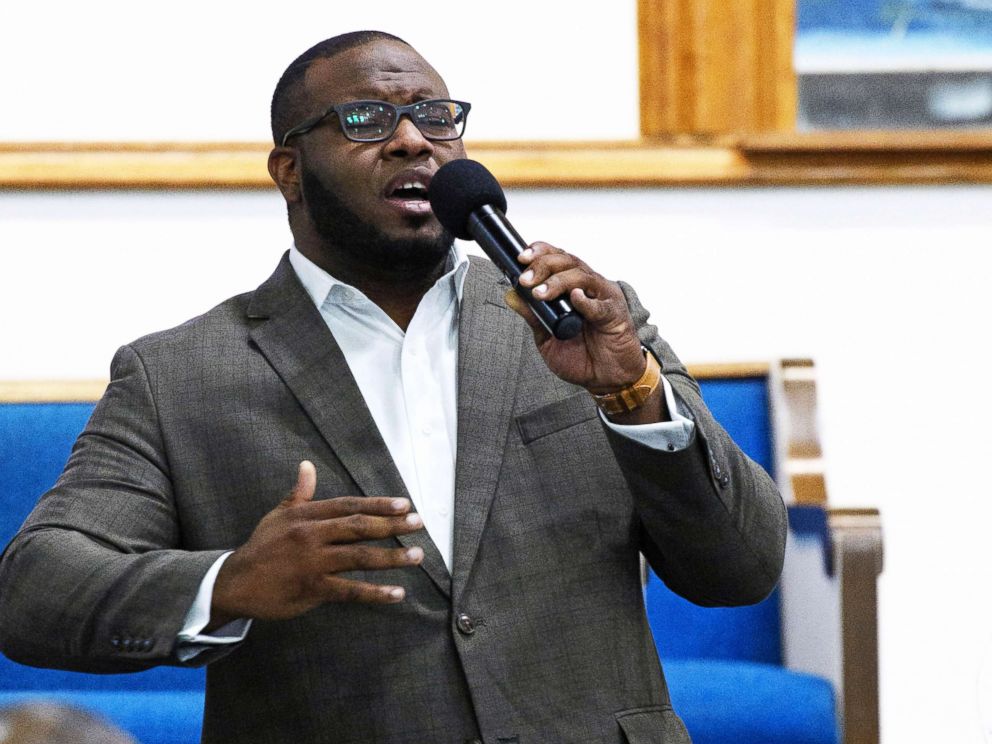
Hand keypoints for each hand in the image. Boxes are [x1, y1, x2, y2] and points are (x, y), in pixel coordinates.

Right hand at [209, 461, 424, 625]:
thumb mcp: (277, 516)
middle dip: (391, 525)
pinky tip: (397, 593)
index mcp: (307, 516)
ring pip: (359, 558)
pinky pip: (350, 590)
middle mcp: (312, 536)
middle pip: (359, 527)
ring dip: (391, 557)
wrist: (234, 582)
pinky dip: (375, 593)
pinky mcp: (312, 589)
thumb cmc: (261, 547)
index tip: (403, 504)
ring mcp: (313, 563)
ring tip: (417, 556)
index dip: (377, 504)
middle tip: (418, 524)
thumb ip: (299, 494)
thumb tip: (307, 466)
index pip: (349, 506)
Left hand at [507, 242, 667, 423]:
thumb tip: (511, 295)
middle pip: (568, 261)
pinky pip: (600, 305)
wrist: (605, 378)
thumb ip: (532, 316)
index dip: (540, 252)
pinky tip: (575, 298)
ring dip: (559, 281)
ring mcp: (603, 298)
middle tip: (526, 280)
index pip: (557, 258)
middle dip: (543, 266)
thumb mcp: (547, 337)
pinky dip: (587, 301)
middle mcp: (588, 286)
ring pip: (582, 276)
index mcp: (572, 286)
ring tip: (541, 293)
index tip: (521, 258)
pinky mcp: (615, 315)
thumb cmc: (581, 356)